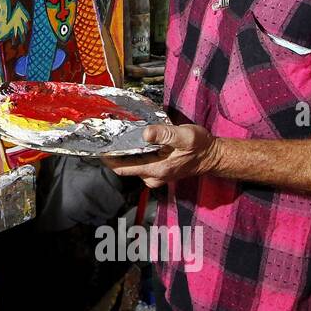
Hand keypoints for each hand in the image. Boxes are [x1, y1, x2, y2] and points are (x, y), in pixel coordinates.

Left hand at [101, 123, 220, 187]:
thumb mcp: (184, 135)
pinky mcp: (157, 173)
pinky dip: (134, 155)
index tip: (98, 147)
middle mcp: (153, 177)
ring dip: (125, 154)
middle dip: (114, 155)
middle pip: (124, 167)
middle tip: (107, 137)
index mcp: (156, 169)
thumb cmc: (200, 146)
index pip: (123, 168)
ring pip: (132, 166)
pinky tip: (134, 143)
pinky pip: (139, 165)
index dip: (108, 159)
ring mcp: (155, 176)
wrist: (212, 156)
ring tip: (118, 137)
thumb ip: (164, 134)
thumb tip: (145, 133)